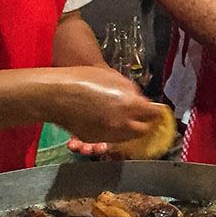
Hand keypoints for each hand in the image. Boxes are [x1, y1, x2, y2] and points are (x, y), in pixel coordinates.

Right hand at [49, 67, 167, 148]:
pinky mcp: (96, 140)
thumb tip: (140, 99)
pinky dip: (115, 134)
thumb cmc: (84, 79)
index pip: (154, 114)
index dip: (158, 113)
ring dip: (132, 130)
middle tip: (144, 118)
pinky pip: (112, 139)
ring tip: (128, 122)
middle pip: (144, 130)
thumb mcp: (114, 77)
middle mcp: (123, 124)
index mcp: (130, 105)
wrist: (57, 94)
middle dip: (146, 124)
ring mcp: (109, 134)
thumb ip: (131, 90)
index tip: (158, 112)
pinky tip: (111, 124)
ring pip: (129, 138)